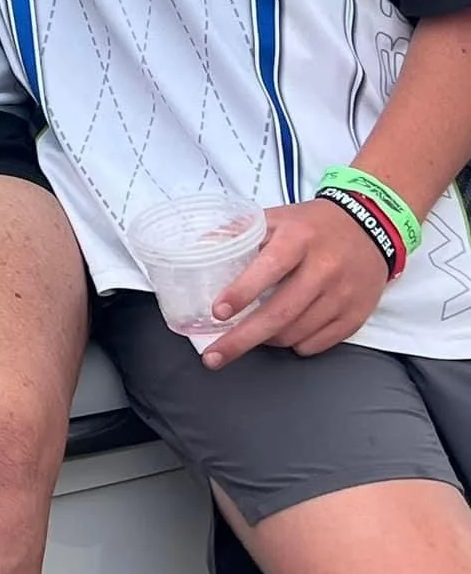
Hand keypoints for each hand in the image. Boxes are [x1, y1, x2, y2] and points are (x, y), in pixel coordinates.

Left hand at [200, 200, 390, 367]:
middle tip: (213, 356)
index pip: (269, 268)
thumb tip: (203, 248)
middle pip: (280, 313)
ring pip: (296, 333)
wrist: (371, 226)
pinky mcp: (356, 315)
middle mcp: (325, 267)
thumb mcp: (277, 218)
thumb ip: (240, 232)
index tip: (218, 312)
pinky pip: (318, 344)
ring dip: (267, 340)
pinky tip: (284, 334)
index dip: (242, 292)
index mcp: (299, 238)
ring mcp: (343, 294)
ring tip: (251, 334)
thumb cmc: (313, 225)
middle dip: (242, 338)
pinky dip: (295, 344)